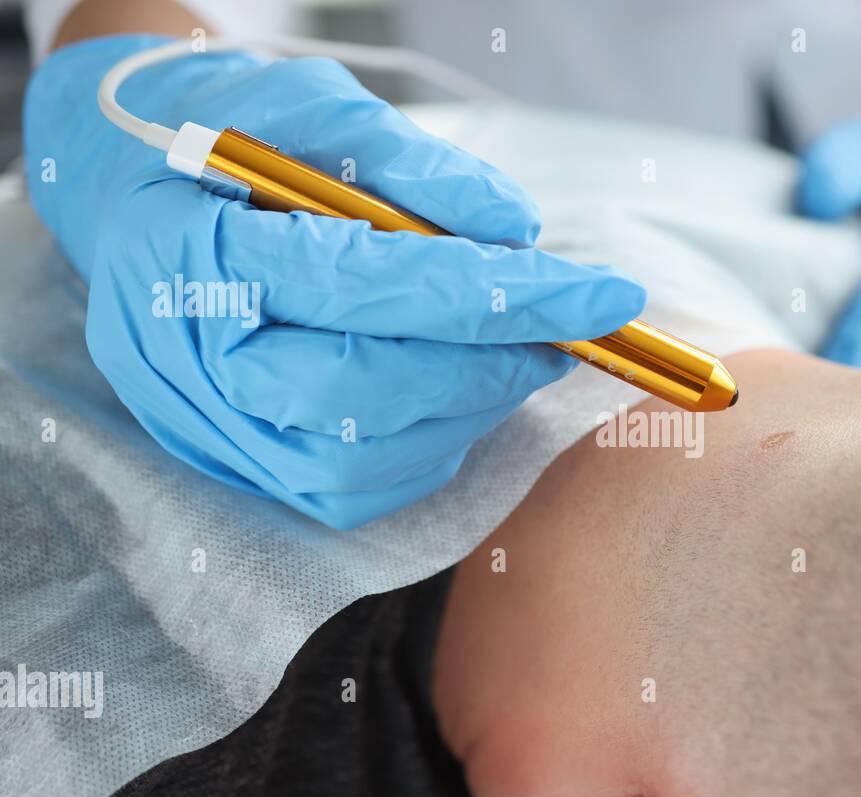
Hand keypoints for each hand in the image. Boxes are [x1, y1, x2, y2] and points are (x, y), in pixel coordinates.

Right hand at [24, 35, 644, 528]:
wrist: (124, 192)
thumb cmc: (217, 136)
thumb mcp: (309, 111)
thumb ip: (411, 168)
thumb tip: (518, 233)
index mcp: (190, 252)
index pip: (370, 286)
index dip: (499, 298)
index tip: (603, 296)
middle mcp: (188, 361)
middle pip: (366, 392)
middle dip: (491, 366)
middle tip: (565, 332)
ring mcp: (208, 428)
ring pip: (366, 459)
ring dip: (469, 408)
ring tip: (517, 351)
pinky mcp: (239, 468)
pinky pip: (354, 488)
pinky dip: (430, 441)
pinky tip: (460, 388)